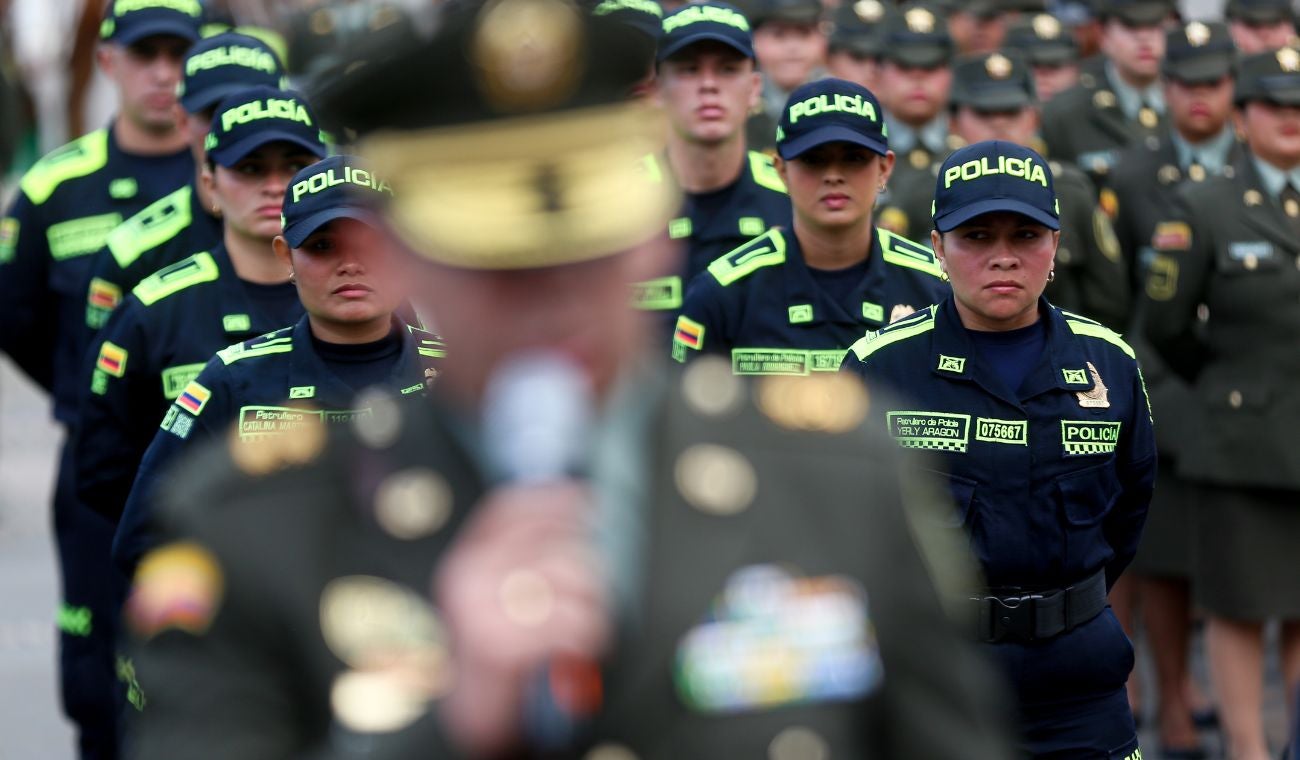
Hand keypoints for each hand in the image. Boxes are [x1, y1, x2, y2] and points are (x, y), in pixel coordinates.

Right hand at [433, 482, 609, 755]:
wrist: (467, 707)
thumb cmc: (490, 645)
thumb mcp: (488, 590)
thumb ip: (516, 553)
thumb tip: (566, 510)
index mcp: (465, 561)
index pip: (508, 509)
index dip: (551, 498)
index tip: (584, 497)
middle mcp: (469, 579)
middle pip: (555, 546)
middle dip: (586, 570)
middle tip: (590, 590)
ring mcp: (485, 611)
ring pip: (573, 581)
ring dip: (593, 604)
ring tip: (584, 620)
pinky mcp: (506, 644)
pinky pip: (575, 623)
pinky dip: (591, 634)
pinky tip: (582, 643)